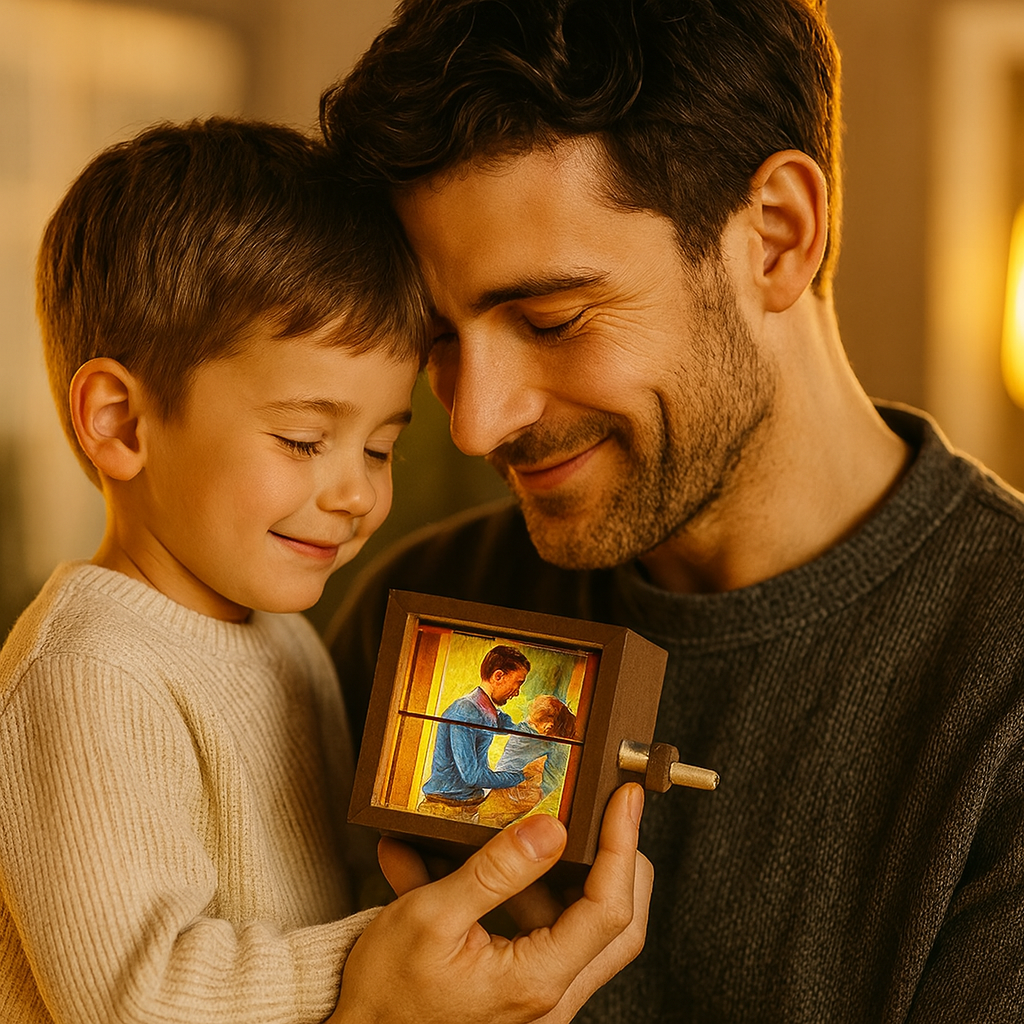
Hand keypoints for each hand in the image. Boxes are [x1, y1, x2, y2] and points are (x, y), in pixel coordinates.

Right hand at [330, 783, 651, 1023]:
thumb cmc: (387, 996)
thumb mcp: (430, 917)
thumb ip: (495, 871)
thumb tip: (551, 830)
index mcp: (536, 980)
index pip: (609, 907)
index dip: (622, 845)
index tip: (624, 798)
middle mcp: (550, 994)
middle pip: (619, 923)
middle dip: (620, 859)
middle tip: (609, 810)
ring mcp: (539, 994)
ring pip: (586, 925)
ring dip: (562, 872)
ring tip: (517, 830)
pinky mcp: (522, 986)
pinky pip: (544, 931)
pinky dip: (521, 891)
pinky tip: (469, 861)